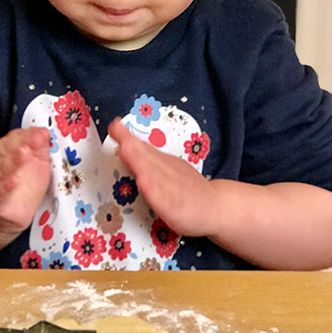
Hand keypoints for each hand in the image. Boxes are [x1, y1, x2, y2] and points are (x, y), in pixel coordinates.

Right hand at [0, 127, 50, 233]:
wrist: (9, 213)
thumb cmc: (23, 183)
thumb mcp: (37, 161)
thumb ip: (39, 146)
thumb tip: (44, 132)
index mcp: (4, 150)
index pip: (13, 138)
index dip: (27, 135)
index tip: (41, 134)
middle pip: (4, 151)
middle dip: (17, 145)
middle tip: (30, 143)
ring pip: (0, 169)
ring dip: (12, 162)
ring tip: (24, 155)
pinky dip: (5, 186)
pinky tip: (14, 181)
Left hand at [108, 118, 220, 237]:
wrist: (216, 206)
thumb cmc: (188, 189)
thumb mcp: (168, 169)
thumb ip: (145, 160)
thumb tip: (124, 146)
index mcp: (162, 162)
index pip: (142, 146)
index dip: (127, 136)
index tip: (115, 125)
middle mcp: (165, 171)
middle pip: (144, 155)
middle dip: (129, 143)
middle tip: (116, 129)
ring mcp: (169, 188)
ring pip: (151, 172)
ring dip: (137, 160)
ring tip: (125, 147)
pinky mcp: (174, 207)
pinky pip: (162, 197)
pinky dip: (152, 189)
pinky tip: (144, 182)